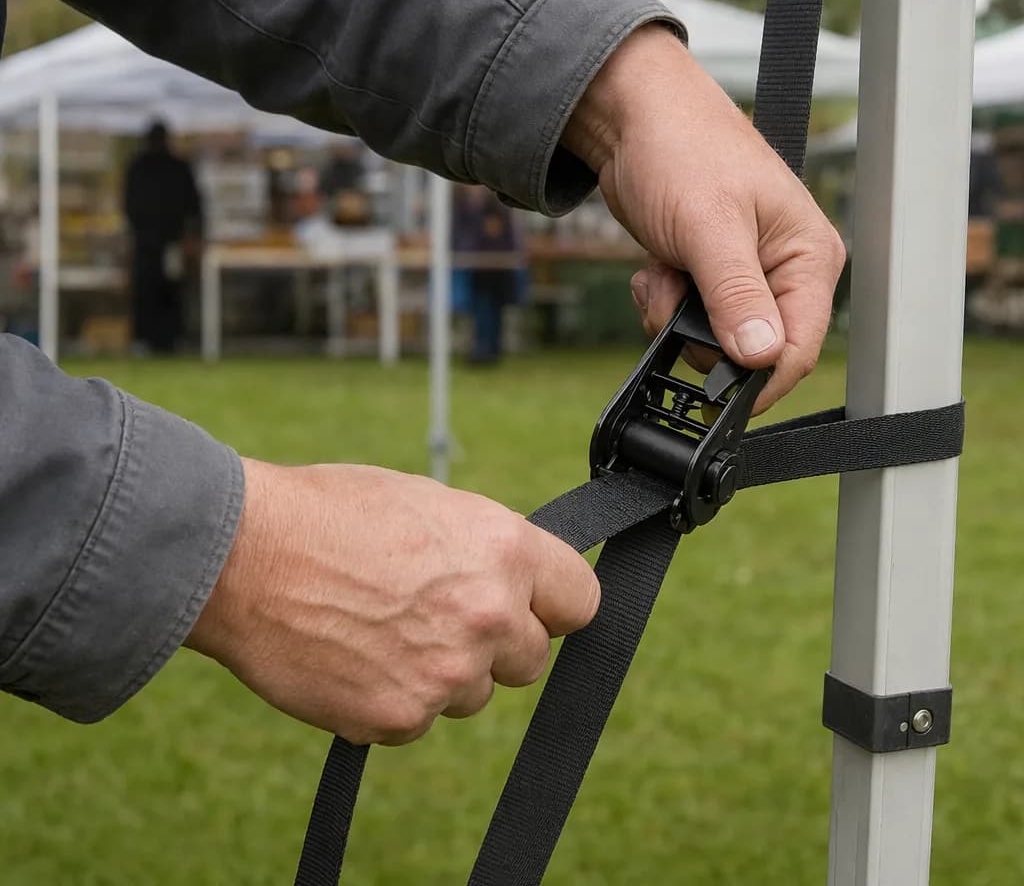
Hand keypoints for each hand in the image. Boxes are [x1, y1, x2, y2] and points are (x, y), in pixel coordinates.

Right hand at [184, 459, 598, 744]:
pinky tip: (351, 657)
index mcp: (506, 550)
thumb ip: (487, 552)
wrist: (241, 555)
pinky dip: (390, 699)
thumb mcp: (433, 505)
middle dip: (492, 645)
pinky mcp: (400, 717)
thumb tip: (518, 584)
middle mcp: (490, 615)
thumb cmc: (330, 514)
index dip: (552, 606)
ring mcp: (447, 673)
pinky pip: (418, 719)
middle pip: (530, 658)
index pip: (581, 602)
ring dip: (439, 673)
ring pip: (472, 693)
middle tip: (433, 617)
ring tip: (378, 629)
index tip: (532, 609)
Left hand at [563, 24, 845, 411]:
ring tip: (664, 271)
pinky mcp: (714, 275)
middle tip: (675, 297)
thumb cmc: (682, 147)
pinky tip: (657, 268)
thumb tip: (761, 356)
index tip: (713, 388)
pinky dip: (666, 304)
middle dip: (705, 337)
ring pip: (718, 339)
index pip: (799, 348)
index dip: (757, 378)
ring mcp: (750, 274)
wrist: (631, 116)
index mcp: (809, 256)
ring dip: (677, 318)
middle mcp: (787, 270)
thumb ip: (736, 296)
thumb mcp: (709, 227)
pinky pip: (692, 320)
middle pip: (756, 351)